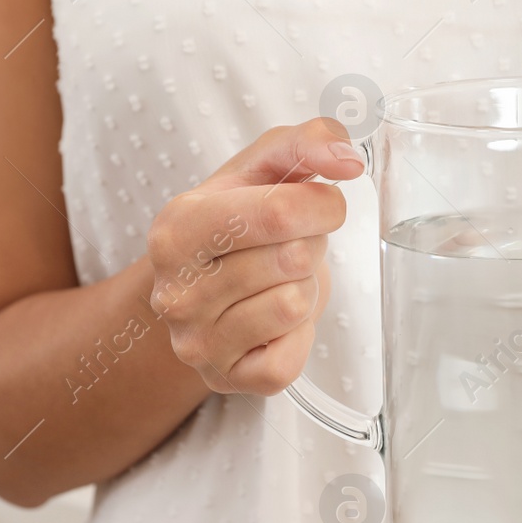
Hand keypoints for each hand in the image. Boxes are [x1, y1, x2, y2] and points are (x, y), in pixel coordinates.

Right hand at [145, 117, 364, 394]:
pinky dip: (296, 336)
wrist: (206, 291)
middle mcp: (174, 289)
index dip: (321, 205)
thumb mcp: (266, 168)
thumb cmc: (240, 223)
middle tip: (285, 248)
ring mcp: (195, 342)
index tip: (317, 206)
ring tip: (275, 281)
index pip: (280, 211)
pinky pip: (291, 355)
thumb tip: (347, 160)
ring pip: (294, 304)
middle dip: (308, 247)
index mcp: (177, 227)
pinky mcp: (227, 380)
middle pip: (293, 259)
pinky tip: (272, 322)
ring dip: (302, 289)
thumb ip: (309, 141)